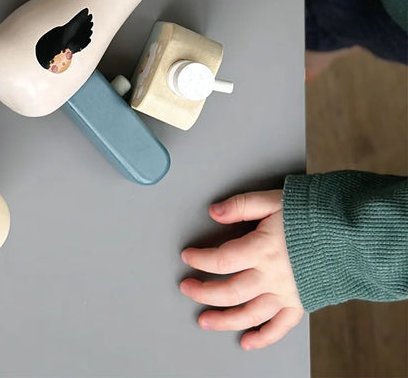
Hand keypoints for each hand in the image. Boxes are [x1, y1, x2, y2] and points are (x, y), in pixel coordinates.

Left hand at [179, 189, 304, 349]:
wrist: (353, 234)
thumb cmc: (314, 214)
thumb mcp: (274, 199)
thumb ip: (242, 205)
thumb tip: (214, 212)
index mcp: (262, 249)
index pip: (221, 260)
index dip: (200, 259)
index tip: (188, 256)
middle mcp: (272, 276)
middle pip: (229, 291)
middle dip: (203, 292)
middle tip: (187, 289)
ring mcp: (286, 294)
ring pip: (249, 314)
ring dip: (224, 320)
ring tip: (205, 320)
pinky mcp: (301, 303)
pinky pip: (279, 327)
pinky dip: (262, 338)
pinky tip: (246, 341)